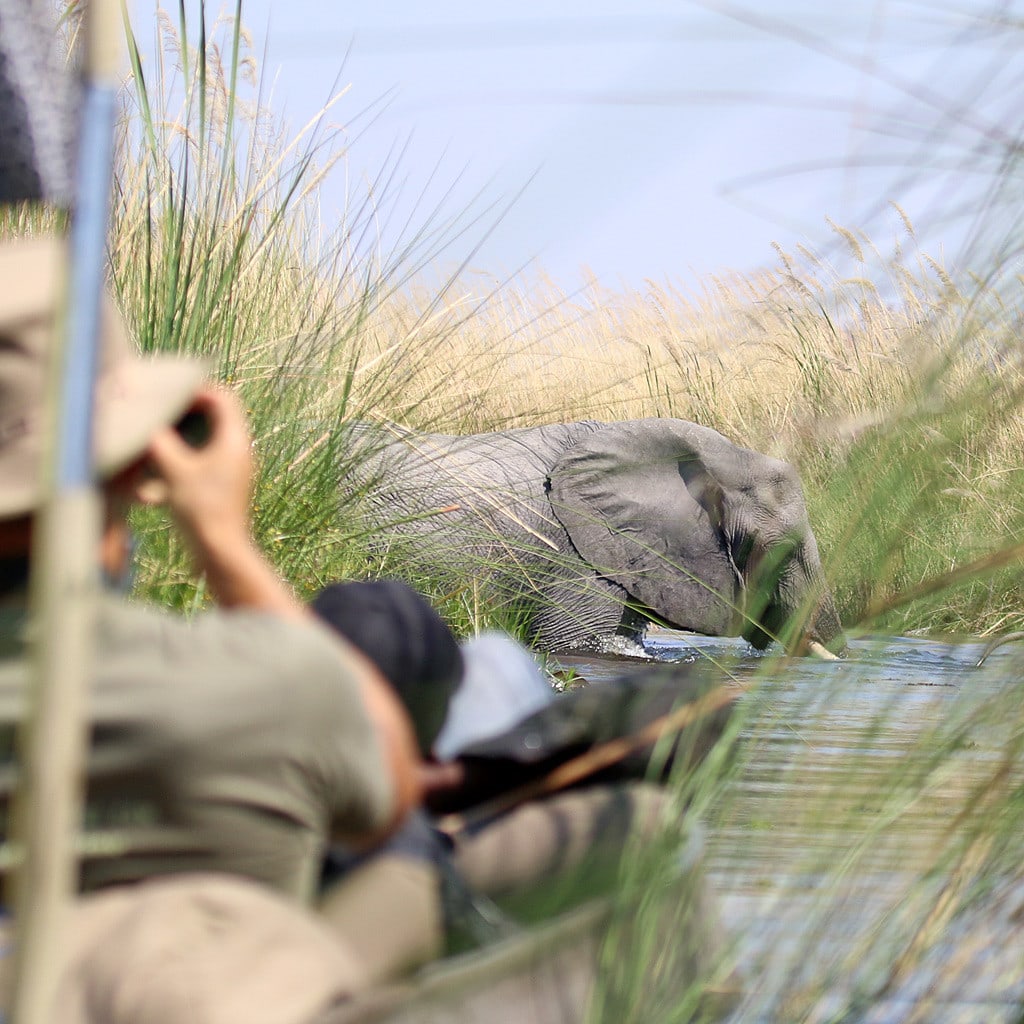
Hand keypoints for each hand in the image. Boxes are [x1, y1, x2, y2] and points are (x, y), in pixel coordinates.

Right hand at [138, 387, 254, 555]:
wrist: (220, 551)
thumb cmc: (202, 509)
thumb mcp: (175, 470)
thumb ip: (160, 441)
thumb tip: (146, 422)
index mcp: (235, 440)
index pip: (223, 397)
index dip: (196, 389)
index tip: (169, 393)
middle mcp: (239, 450)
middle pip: (216, 415)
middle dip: (186, 411)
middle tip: (159, 411)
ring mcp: (233, 468)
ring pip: (207, 438)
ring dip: (182, 435)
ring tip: (156, 437)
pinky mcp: (224, 484)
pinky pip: (203, 460)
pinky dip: (182, 458)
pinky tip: (159, 472)